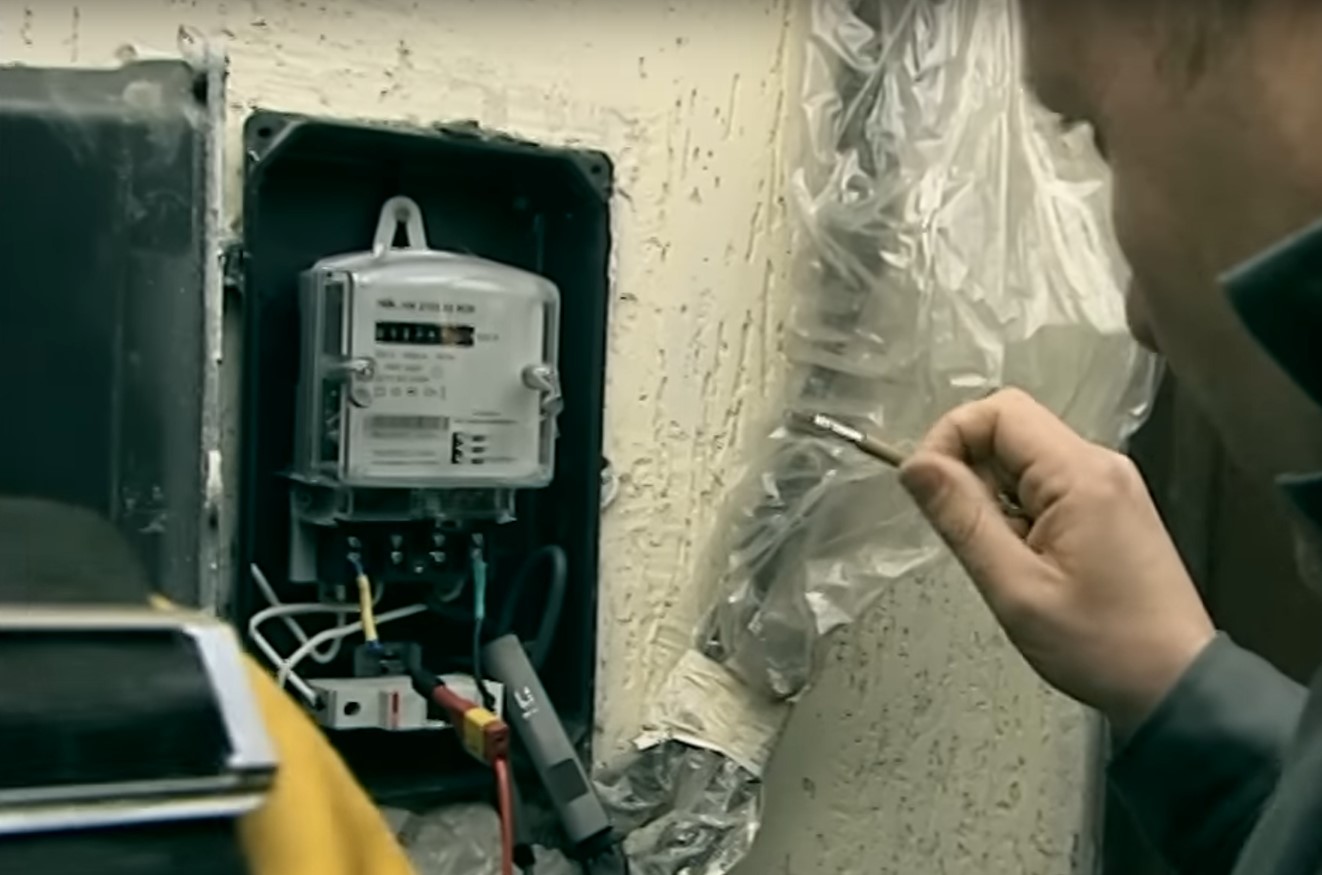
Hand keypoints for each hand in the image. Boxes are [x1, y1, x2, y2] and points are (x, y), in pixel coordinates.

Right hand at [899, 389, 1215, 734]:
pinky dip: (1017, 510)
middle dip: (968, 469)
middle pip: (1010, 428)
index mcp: (1080, 474)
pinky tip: (1023, 558)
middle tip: (966, 532)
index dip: (949, 438)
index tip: (927, 490)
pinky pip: (1046, 484)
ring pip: (1024, 458)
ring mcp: (1109, 484)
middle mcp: (1099, 464)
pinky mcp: (1109, 506)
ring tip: (1000, 555)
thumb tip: (915, 465)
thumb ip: (961, 518)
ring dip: (992, 495)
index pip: (997, 412)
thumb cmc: (1100, 645)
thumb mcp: (1015, 588)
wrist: (1177, 684)